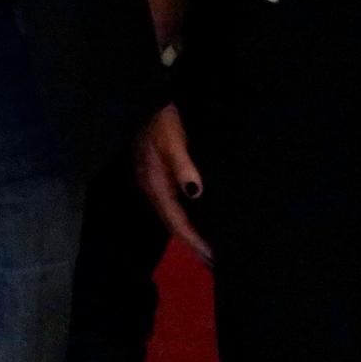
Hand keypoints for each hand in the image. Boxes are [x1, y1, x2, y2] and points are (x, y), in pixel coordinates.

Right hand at [134, 104, 210, 262]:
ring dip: (189, 231)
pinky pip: (174, 204)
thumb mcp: (172, 142)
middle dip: (191, 242)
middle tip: (213, 261)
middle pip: (173, 223)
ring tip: (207, 246)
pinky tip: (197, 218)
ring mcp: (154, 182)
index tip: (212, 256)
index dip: (193, 239)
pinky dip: (186, 217)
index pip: (176, 221)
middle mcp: (152, 188)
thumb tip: (195, 193)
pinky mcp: (159, 175)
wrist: (147, 100)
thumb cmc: (161, 121)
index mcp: (154, 185)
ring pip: (173, 215)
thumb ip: (183, 167)